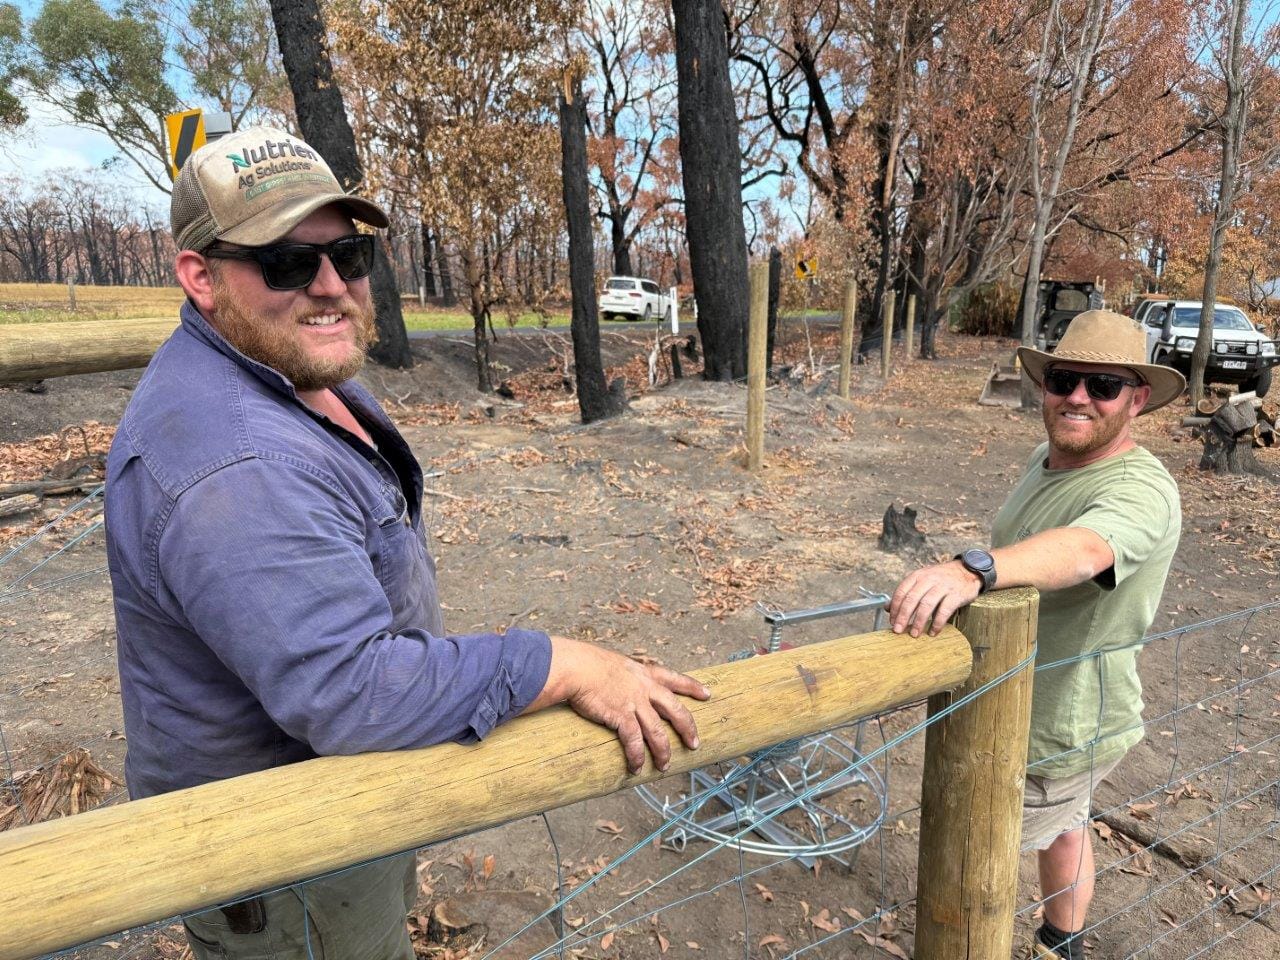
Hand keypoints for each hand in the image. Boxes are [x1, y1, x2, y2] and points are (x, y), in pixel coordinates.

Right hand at [531, 637, 710, 773]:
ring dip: (663, 752)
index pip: (675, 679)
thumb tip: (618, 682)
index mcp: (645, 673)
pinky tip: (636, 768)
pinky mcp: (621, 717)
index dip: (693, 687)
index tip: (707, 694)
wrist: (577, 667)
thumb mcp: (615, 663)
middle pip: (676, 710)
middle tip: (695, 744)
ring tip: (665, 766)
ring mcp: (635, 703)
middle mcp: (645, 688)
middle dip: (688, 729)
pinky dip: (636, 757)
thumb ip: (623, 675)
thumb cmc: (588, 664)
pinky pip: (634, 742)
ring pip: (658, 732)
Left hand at [887, 561, 981, 637]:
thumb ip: (906, 593)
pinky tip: (933, 632)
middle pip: (911, 599)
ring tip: (914, 634)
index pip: (901, 592)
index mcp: (917, 576)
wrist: (967, 571)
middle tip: (898, 630)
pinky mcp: (956, 595)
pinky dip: (937, 623)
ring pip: (926, 605)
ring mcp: (943, 586)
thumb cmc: (941, 579)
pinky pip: (944, 611)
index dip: (895, 608)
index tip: (892, 621)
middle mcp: (928, 579)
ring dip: (918, 622)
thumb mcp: (921, 581)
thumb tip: (887, 608)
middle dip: (903, 616)